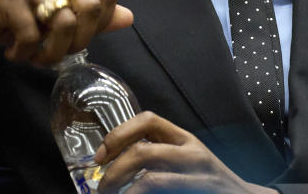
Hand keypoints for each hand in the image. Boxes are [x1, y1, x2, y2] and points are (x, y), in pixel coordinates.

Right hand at [0, 0, 132, 70]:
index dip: (99, 24)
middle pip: (90, 8)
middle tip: (57, 53)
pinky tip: (13, 52)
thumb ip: (91, 16)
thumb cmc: (12, 16)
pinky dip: (24, 53)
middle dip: (78, 42)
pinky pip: (31, 34)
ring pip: (63, 23)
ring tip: (35, 57)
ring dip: (51, 53)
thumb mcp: (54, 16)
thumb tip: (129, 17)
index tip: (77, 39)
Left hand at [95, 111, 274, 193]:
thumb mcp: (188, 159)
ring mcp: (197, 177)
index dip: (119, 134)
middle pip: (143, 152)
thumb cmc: (207, 181)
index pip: (148, 120)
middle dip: (114, 171)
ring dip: (122, 190)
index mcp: (185, 139)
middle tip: (101, 188)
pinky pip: (162, 193)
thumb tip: (113, 160)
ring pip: (150, 179)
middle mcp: (192, 154)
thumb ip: (160, 153)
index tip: (100, 155)